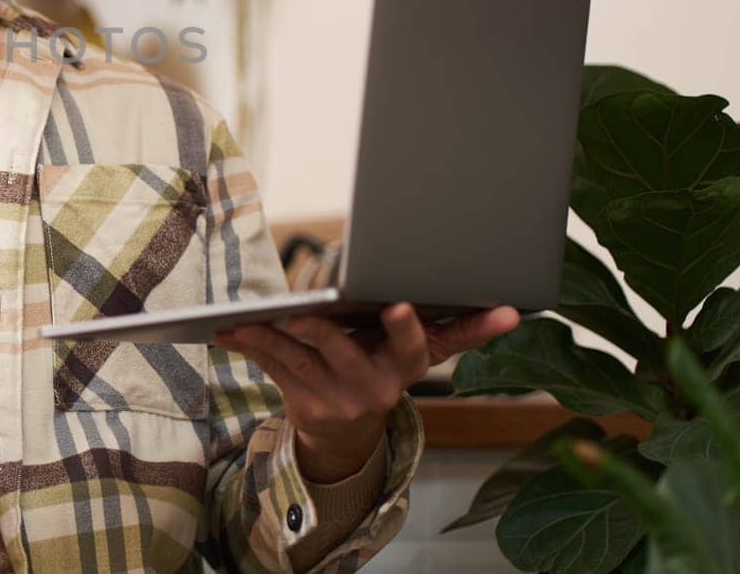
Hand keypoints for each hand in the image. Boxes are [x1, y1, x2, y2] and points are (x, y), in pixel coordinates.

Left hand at [215, 303, 518, 480]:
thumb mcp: (421, 353)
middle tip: (306, 312)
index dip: (406, 328)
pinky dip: (248, 348)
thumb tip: (515, 311)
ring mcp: (335, 398)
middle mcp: (372, 387)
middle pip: (345, 356)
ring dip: (269, 340)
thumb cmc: (385, 369)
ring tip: (244, 321)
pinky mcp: (303, 403)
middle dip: (324, 333)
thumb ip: (462, 330)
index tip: (401, 306)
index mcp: (404, 368)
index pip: (412, 347)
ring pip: (299, 363)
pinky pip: (273, 370)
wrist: (349, 433)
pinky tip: (225, 331)